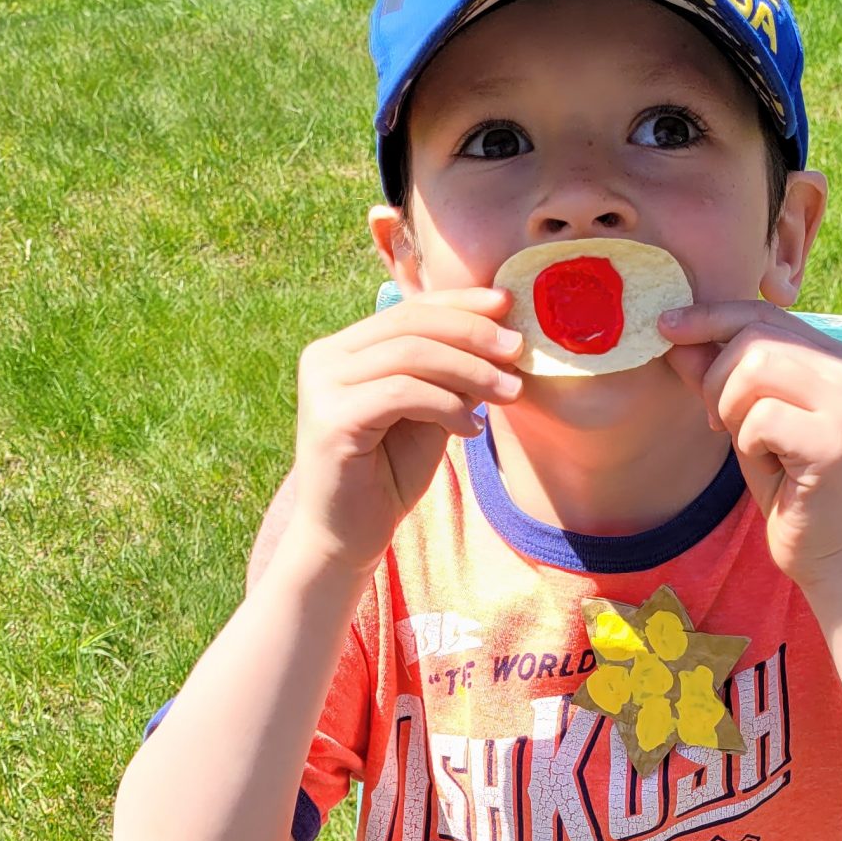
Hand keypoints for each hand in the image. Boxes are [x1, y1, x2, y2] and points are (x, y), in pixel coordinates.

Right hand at [289, 289, 524, 566]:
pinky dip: (447, 406)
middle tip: (518, 350)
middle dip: (473, 333)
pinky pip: (403, 393)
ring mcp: (323, 385)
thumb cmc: (389, 476)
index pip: (410, 309)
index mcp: (345, 348)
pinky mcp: (332, 419)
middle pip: (411, 323)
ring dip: (470, 371)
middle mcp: (326, 357)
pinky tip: (470, 430)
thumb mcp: (427, 413)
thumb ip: (447, 375)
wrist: (347, 537)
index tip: (509, 305)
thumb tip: (500, 336)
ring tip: (509, 394)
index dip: (461, 303)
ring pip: (411, 355)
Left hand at [661, 303, 841, 589]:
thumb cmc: (790, 486)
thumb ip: (717, 378)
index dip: (710, 316)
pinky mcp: (834, 442)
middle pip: (754, 337)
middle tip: (718, 424)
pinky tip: (771, 468)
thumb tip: (674, 335)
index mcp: (831, 358)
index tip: (667, 326)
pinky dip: (749, 444)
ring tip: (748, 445)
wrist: (832, 551)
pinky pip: (761, 418)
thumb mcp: (744, 423)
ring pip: (754, 368)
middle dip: (716, 378)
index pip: (762, 314)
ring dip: (731, 410)